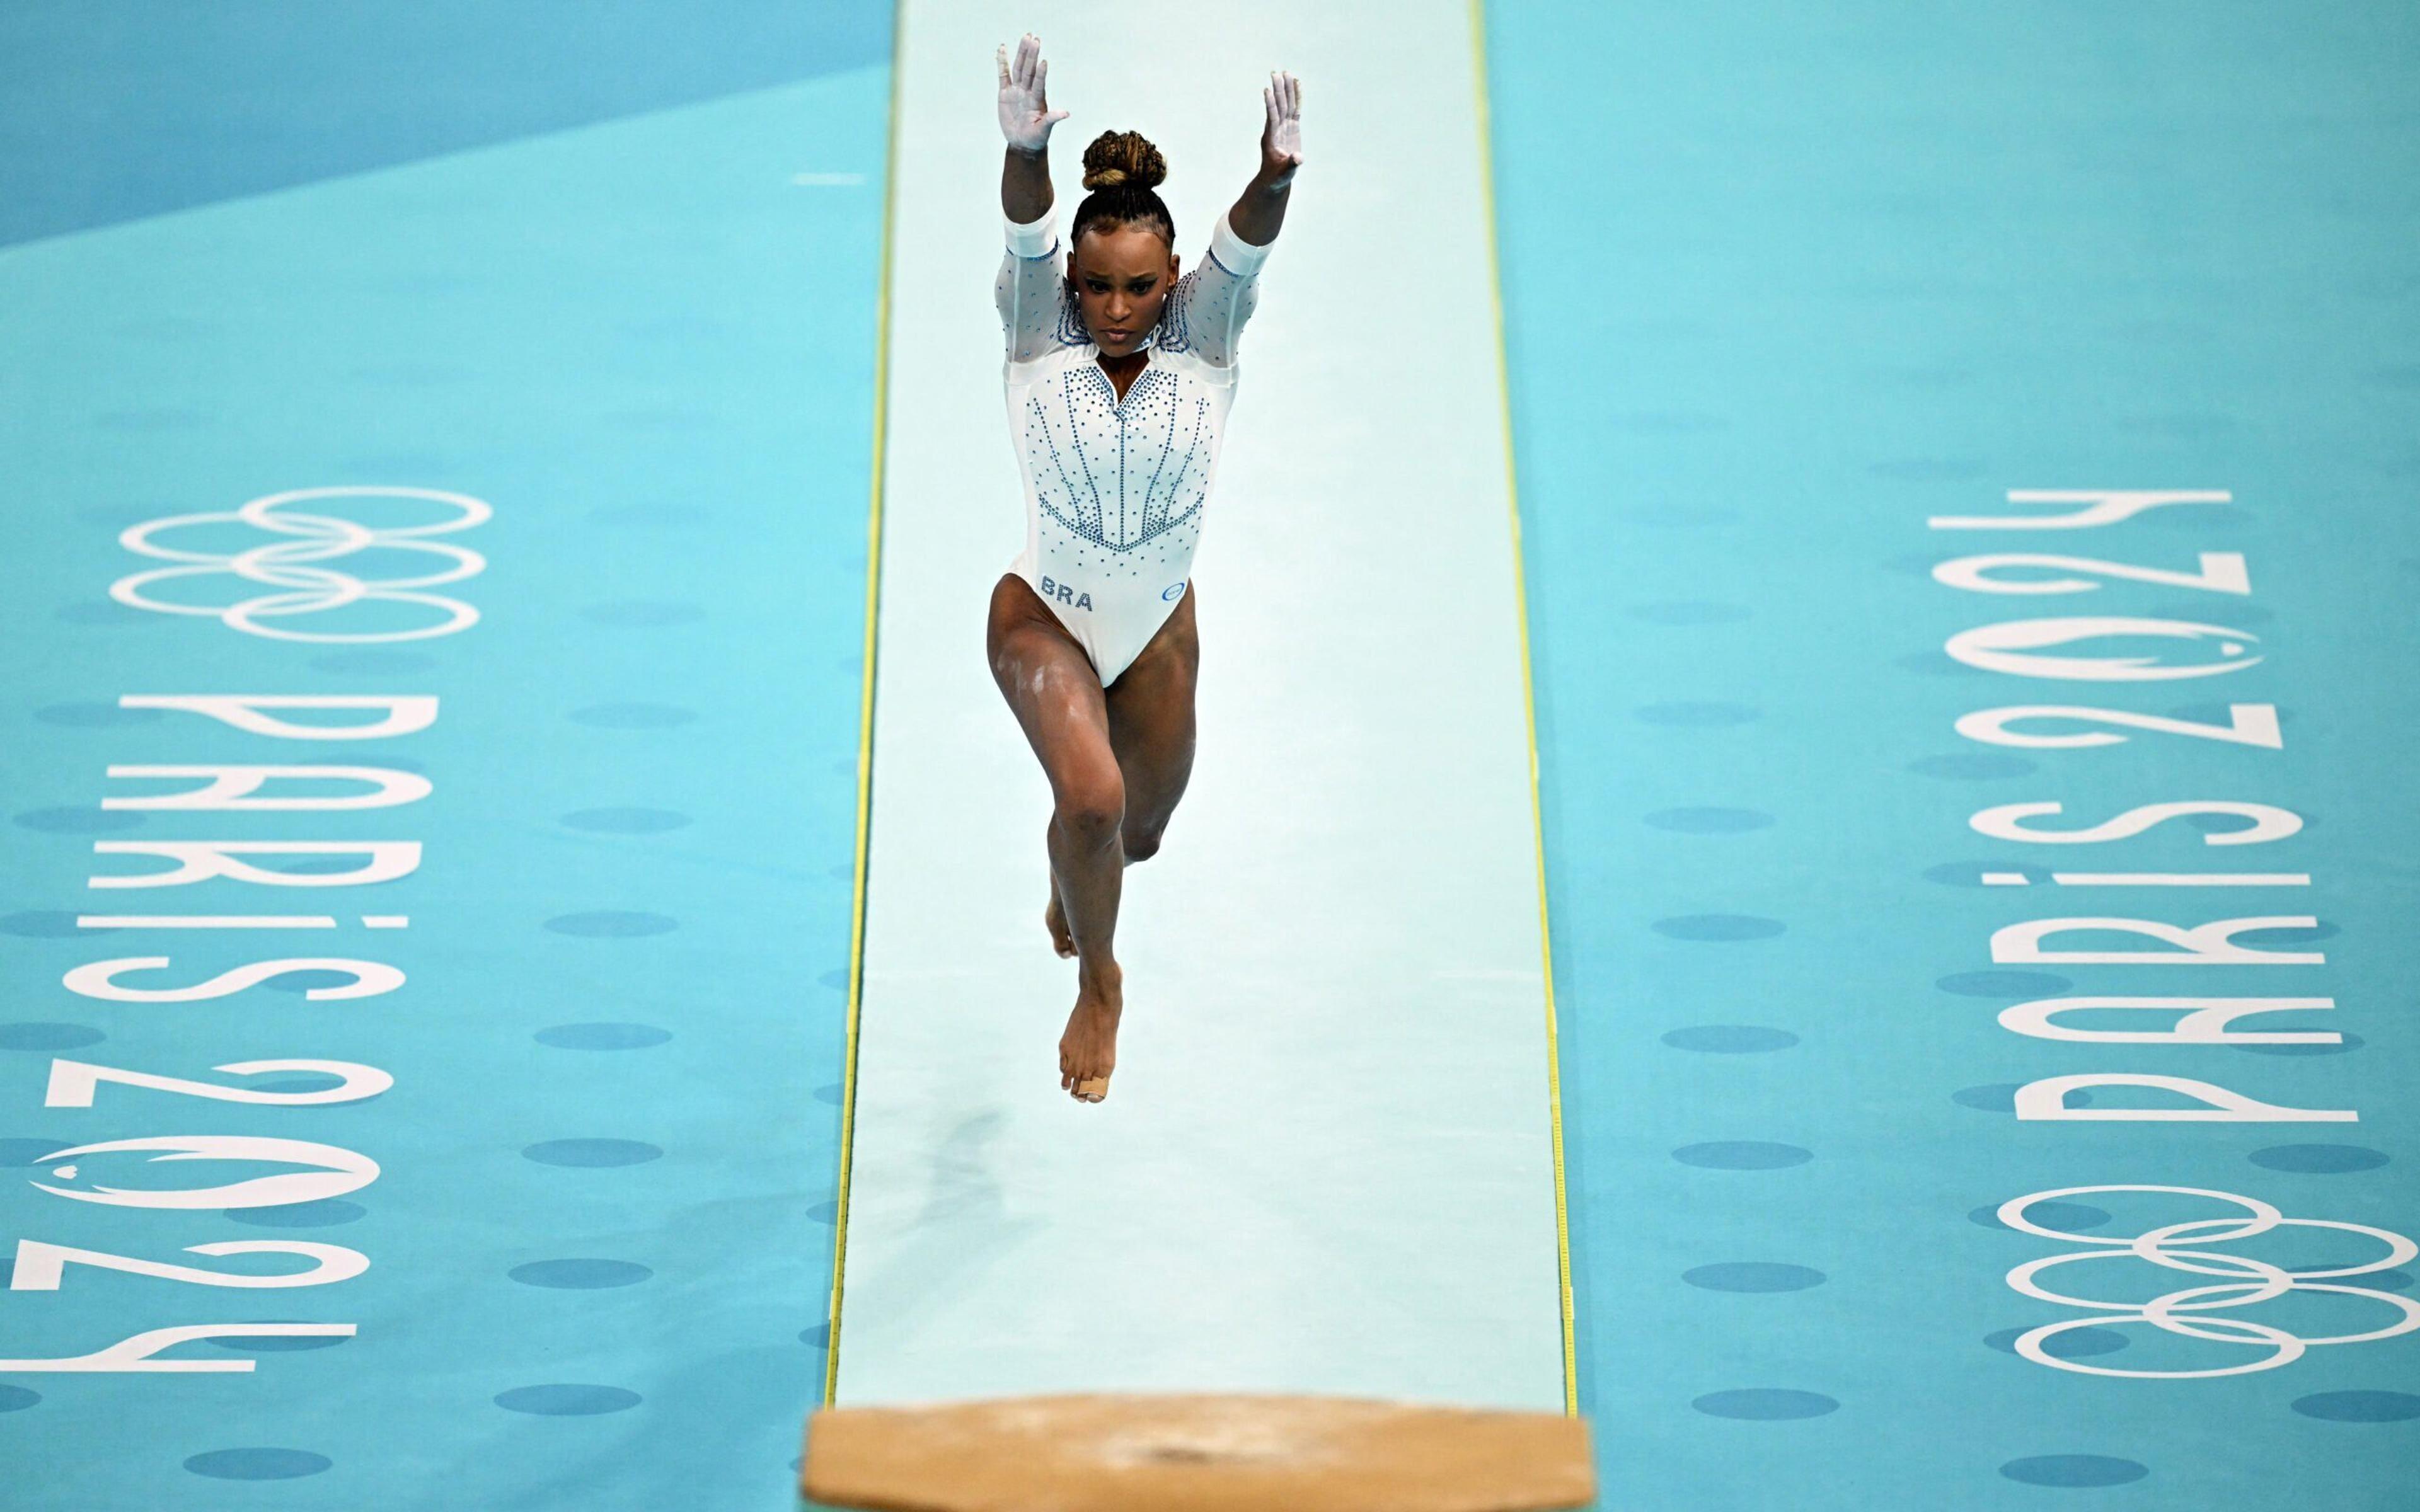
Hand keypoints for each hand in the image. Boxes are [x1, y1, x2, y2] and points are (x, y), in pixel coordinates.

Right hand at [997, 33, 1068, 153]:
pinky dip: (1001, 62)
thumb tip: (1066, 113)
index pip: (1039, 83)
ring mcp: (1016, 90)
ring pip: (1018, 68)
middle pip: (1028, 70)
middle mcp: (1028, 91)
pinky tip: (1002, 49)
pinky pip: (1003, 75)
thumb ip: (1052, 119)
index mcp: (1037, 99)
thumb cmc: (1036, 138)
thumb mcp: (1044, 130)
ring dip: (1021, 53)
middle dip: (1031, 54)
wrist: (1023, 143)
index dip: (1041, 73)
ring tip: (1026, 37)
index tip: (1043, 61)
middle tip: (1034, 38)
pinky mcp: (1005, 93)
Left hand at [1259, 70, 1302, 185]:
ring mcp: (1284, 127)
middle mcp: (1276, 129)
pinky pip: (1295, 109)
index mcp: (1271, 138)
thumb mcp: (1283, 174)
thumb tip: (1298, 158)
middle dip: (1278, 90)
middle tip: (1276, 73)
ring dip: (1286, 89)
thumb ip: (1291, 165)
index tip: (1267, 90)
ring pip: (1286, 104)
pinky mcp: (1292, 128)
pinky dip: (1296, 97)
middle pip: (1279, 106)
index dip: (1270, 104)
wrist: (1276, 178)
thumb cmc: (1277, 177)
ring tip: (1286, 73)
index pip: (1272, 117)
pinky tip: (1297, 84)